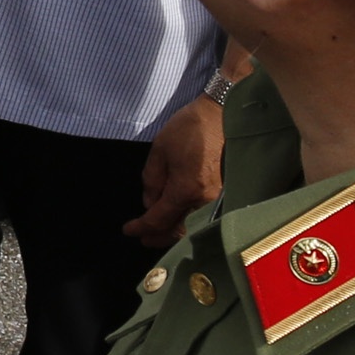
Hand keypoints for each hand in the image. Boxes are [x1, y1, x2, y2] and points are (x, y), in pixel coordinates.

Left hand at [128, 94, 225, 245]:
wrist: (223, 115)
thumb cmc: (190, 129)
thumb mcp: (160, 150)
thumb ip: (152, 180)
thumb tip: (149, 203)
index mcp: (185, 190)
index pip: (159, 219)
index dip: (142, 228)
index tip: (128, 230)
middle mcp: (204, 200)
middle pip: (179, 230)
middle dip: (158, 237)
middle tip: (143, 238)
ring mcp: (218, 199)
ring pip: (193, 226)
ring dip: (174, 233)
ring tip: (158, 233)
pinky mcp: (226, 194)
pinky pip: (204, 216)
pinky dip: (189, 223)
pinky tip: (179, 221)